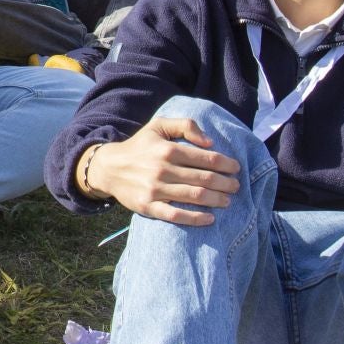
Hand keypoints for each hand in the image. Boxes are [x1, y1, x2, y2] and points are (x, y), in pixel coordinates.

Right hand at [81, 116, 241, 224]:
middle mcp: (162, 169)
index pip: (206, 158)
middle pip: (204, 179)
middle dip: (226, 183)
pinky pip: (177, 215)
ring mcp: (155, 190)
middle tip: (235, 186)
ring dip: (217, 200)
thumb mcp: (158, 126)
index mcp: (167, 149)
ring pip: (195, 196)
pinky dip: (196, 218)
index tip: (235, 168)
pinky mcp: (148, 206)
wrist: (108, 168)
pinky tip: (210, 218)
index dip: (226, 164)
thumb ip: (185, 125)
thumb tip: (210, 142)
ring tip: (227, 200)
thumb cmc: (139, 146)